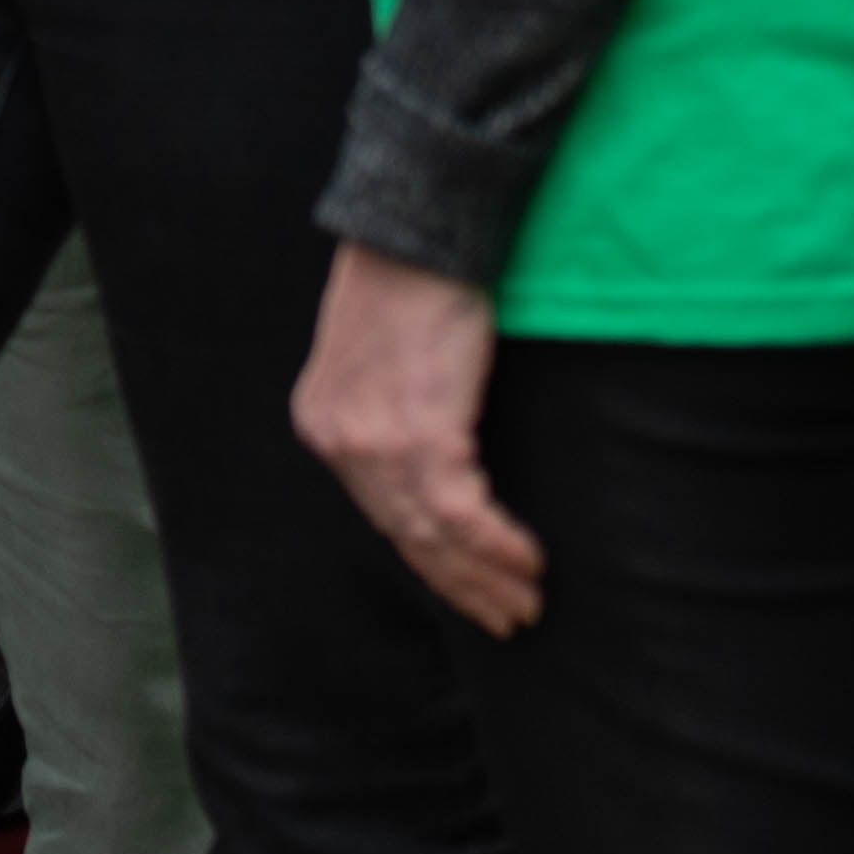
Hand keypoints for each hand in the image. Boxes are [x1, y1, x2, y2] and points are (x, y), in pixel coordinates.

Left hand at [292, 242, 540, 631]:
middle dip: (460, 584)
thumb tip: (439, 464)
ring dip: (487, 575)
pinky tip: (529, 562)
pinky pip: (461, 512)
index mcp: (324, 424)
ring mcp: (374, 439)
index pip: (381, 513)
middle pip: (406, 535)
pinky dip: (498, 544)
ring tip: (527, 602)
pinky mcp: (420, 430)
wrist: (418, 235)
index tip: (467, 591)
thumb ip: (395, 414)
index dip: (428, 560)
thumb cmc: (412, 286)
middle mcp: (338, 439)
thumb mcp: (382, 360)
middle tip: (507, 618)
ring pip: (434, 533)